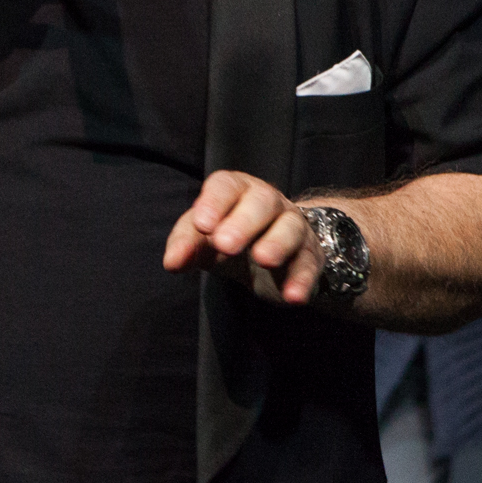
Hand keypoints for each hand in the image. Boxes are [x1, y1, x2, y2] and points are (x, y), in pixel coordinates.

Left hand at [163, 169, 326, 305]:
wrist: (270, 255)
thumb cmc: (228, 236)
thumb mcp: (202, 239)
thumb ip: (185, 245)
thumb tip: (172, 262)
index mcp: (238, 190)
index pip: (227, 186)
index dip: (214, 202)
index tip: (202, 225)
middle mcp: (269, 202)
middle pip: (262, 202)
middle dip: (244, 221)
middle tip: (225, 244)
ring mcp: (293, 227)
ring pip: (291, 228)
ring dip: (278, 243)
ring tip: (263, 259)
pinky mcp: (309, 256)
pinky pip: (309, 264)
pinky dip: (302, 279)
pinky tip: (292, 295)